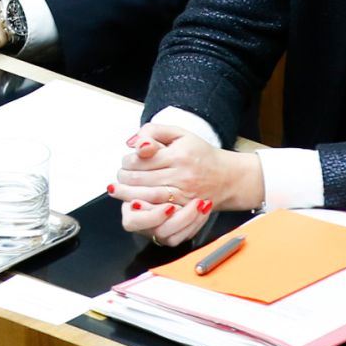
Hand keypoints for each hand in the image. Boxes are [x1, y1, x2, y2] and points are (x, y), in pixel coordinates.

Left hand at [111, 123, 263, 245]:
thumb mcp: (178, 133)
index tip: (126, 162)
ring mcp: (185, 195)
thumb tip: (134, 144)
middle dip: (124, 180)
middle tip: (118, 179)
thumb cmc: (200, 153)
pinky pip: (162, 214)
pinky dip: (147, 211)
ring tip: (119, 192)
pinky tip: (138, 206)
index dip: (127, 162)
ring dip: (129, 196)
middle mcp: (182, 176)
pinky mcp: (186, 209)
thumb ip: (153, 131)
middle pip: (140, 180)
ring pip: (148, 198)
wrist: (227, 176)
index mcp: (177, 156)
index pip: (140, 160)